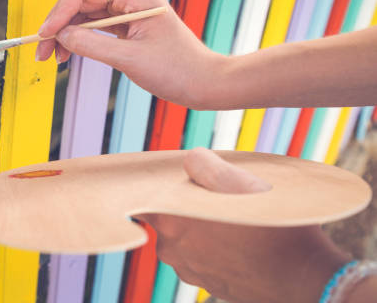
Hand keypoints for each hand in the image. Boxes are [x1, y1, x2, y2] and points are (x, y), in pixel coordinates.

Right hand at [35, 0, 222, 107]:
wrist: (204, 83)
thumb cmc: (176, 70)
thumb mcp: (129, 59)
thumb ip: (91, 45)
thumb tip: (60, 36)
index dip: (60, 11)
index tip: (45, 35)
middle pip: (81, 0)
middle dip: (59, 24)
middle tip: (43, 52)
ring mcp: (129, 10)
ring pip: (86, 14)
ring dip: (67, 34)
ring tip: (54, 59)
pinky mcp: (128, 25)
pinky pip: (96, 27)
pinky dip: (80, 40)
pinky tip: (69, 54)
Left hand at [139, 148, 349, 302]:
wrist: (302, 279)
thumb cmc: (272, 228)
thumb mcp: (241, 182)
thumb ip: (205, 165)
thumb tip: (190, 160)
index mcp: (169, 218)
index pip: (143, 196)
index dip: (154, 184)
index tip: (168, 176)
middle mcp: (170, 248)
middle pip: (166, 214)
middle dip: (184, 202)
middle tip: (214, 193)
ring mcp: (188, 270)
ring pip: (185, 236)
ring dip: (201, 225)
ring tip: (232, 217)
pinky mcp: (208, 284)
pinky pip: (202, 256)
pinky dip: (214, 247)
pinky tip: (240, 240)